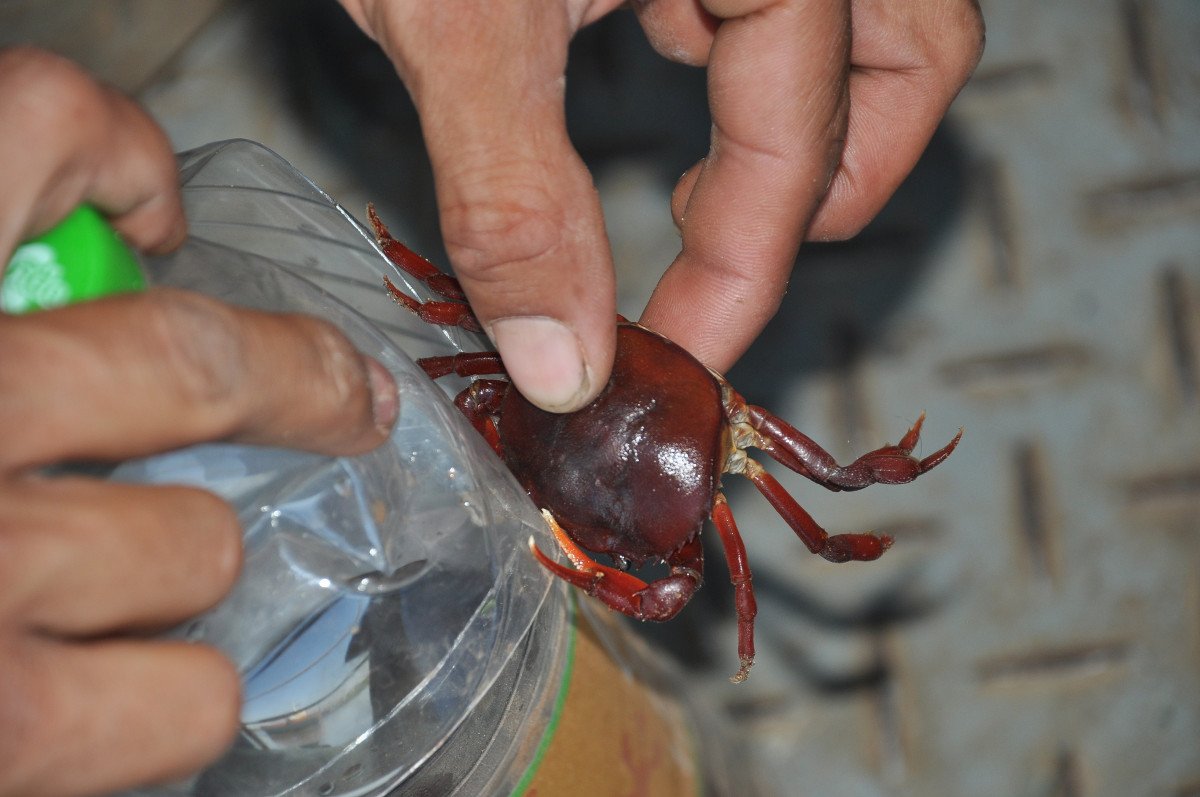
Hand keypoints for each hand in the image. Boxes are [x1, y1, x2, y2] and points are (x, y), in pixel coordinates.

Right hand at [0, 48, 399, 796]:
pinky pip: (191, 697)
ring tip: (104, 591)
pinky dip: (174, 698)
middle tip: (348, 397)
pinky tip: (114, 692)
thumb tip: (104, 261)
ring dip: (174, 566)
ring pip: (198, 543)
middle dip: (300, 381)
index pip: (32, 123)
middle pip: (193, 356)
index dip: (116, 157)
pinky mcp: (7, 727)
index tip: (155, 213)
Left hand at [337, 0, 982, 407]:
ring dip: (815, 111)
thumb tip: (564, 365)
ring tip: (705, 179)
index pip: (799, 141)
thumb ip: (516, 199)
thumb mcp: (456, 19)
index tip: (679, 360)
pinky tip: (661, 51)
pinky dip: (745, 37)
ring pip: (872, 9)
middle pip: (913, 55)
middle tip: (724, 260)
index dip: (744, 275)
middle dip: (831, 181)